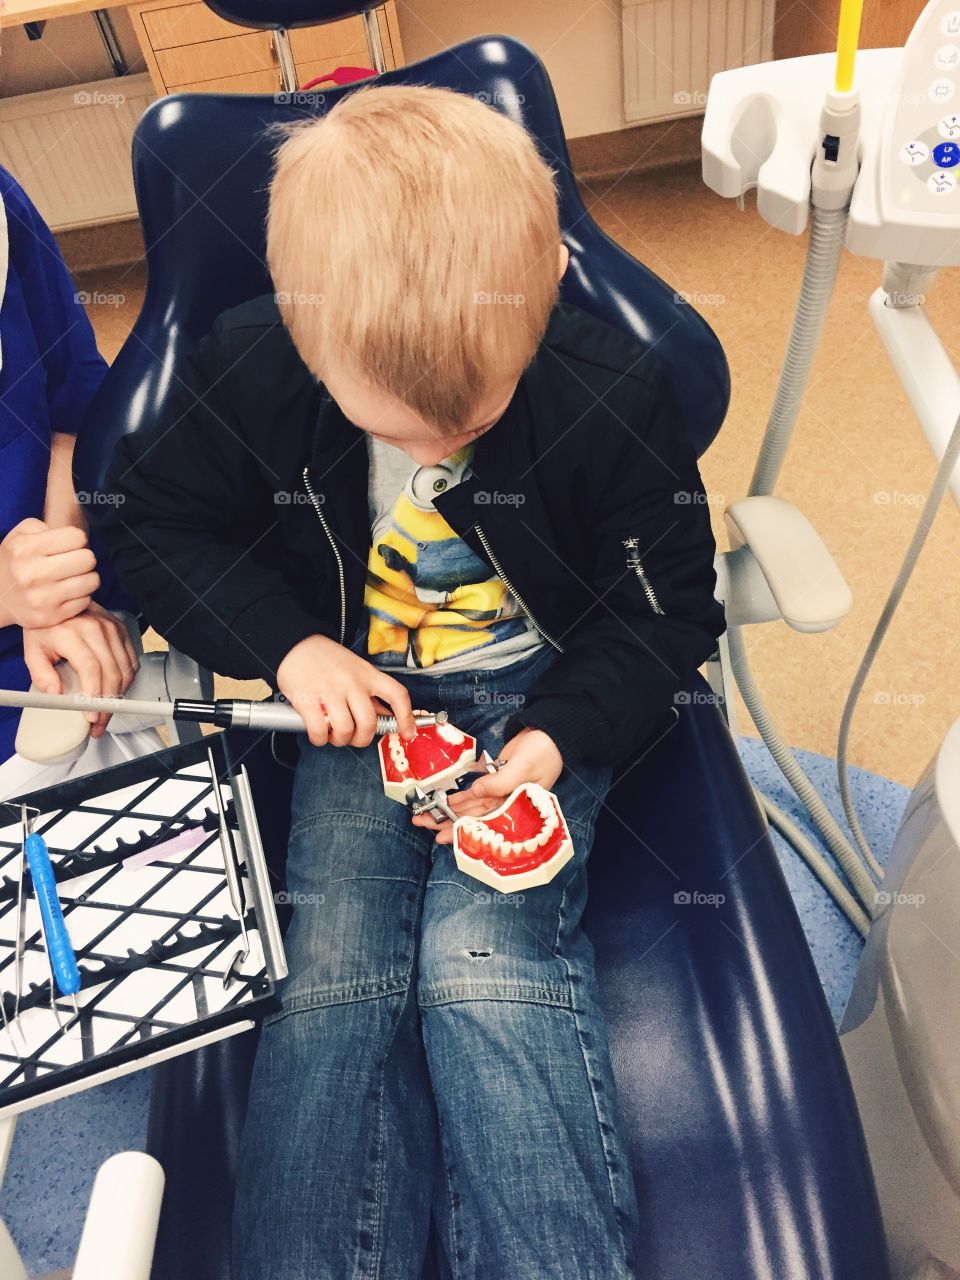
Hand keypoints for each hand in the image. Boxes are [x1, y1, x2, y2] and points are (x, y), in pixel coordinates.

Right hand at [0, 518, 98, 629]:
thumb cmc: (15, 560)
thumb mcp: (21, 534)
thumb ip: (48, 527)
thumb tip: (76, 538)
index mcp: (26, 549)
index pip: (77, 537)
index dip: (77, 539)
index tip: (68, 545)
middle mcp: (33, 574)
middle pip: (88, 559)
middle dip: (84, 558)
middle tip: (73, 562)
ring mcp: (42, 598)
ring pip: (92, 581)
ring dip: (86, 578)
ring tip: (71, 577)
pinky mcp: (50, 617)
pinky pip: (85, 601)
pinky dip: (80, 596)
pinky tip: (66, 593)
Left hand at [22, 602, 139, 738]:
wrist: (58, 601)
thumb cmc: (46, 627)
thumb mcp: (33, 650)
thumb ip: (41, 674)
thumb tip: (56, 694)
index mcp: (72, 632)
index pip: (91, 668)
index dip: (94, 695)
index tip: (91, 715)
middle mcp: (96, 628)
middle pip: (112, 673)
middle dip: (107, 704)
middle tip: (98, 723)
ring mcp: (113, 628)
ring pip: (125, 670)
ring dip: (119, 696)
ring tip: (106, 712)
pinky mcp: (122, 630)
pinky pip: (132, 661)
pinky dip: (126, 680)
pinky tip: (114, 691)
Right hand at [276, 634, 417, 747]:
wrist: (294, 644)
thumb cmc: (327, 659)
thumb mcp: (356, 669)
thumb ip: (370, 693)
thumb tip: (387, 717)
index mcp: (368, 674)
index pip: (397, 694)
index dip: (407, 717)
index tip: (408, 733)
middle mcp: (352, 682)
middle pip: (369, 722)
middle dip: (363, 738)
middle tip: (353, 737)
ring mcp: (330, 690)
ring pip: (345, 729)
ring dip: (340, 740)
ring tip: (334, 735)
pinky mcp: (307, 699)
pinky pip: (319, 730)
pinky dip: (320, 739)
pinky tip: (319, 734)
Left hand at [411, 727, 562, 844]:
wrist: (549, 733)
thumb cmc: (544, 751)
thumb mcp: (524, 767)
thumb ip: (501, 782)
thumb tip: (476, 792)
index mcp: (518, 808)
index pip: (489, 825)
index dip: (466, 832)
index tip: (444, 838)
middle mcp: (508, 805)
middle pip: (476, 819)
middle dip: (449, 823)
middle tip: (424, 825)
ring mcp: (501, 793)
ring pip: (472, 807)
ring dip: (450, 811)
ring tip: (426, 817)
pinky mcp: (495, 781)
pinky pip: (475, 794)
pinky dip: (460, 798)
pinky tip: (444, 803)